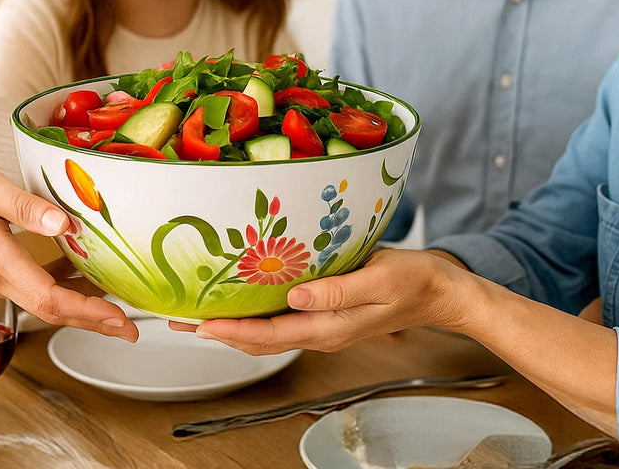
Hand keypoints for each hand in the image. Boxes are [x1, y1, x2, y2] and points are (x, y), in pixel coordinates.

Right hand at [0, 163, 137, 340]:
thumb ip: (26, 207)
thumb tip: (66, 225)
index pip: (49, 297)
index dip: (87, 312)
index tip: (118, 319)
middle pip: (50, 311)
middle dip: (93, 321)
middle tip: (130, 328)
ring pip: (43, 305)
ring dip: (80, 312)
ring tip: (115, 313)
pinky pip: (33, 292)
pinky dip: (63, 297)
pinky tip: (83, 287)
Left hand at [177, 248, 466, 354]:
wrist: (437, 290)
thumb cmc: (411, 280)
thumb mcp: (379, 278)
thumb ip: (338, 291)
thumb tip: (297, 298)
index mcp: (331, 327)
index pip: (271, 334)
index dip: (232, 330)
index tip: (200, 323)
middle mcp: (322, 332)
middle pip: (260, 340)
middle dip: (219, 332)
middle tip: (181, 321)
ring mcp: (323, 327)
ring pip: (268, 334)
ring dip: (232, 327)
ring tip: (198, 316)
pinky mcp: (326, 314)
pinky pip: (282, 322)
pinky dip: (254, 318)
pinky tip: (242, 304)